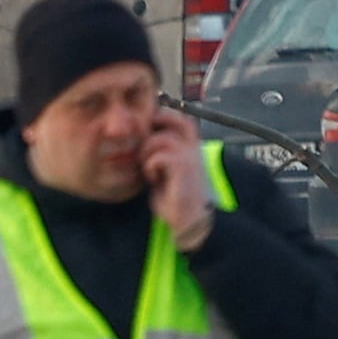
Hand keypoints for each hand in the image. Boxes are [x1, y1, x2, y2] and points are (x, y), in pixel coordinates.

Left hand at [140, 107, 213, 245]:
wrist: (188, 220)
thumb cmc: (175, 197)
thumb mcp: (167, 170)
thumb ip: (162, 153)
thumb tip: (144, 139)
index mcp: (192, 148)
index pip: (182, 120)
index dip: (164, 118)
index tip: (148, 130)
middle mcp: (194, 148)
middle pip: (169, 122)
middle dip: (150, 135)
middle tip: (143, 154)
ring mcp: (190, 156)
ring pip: (159, 140)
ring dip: (147, 154)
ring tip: (148, 170)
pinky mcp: (183, 168)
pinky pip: (159, 157)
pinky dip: (150, 167)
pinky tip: (153, 179)